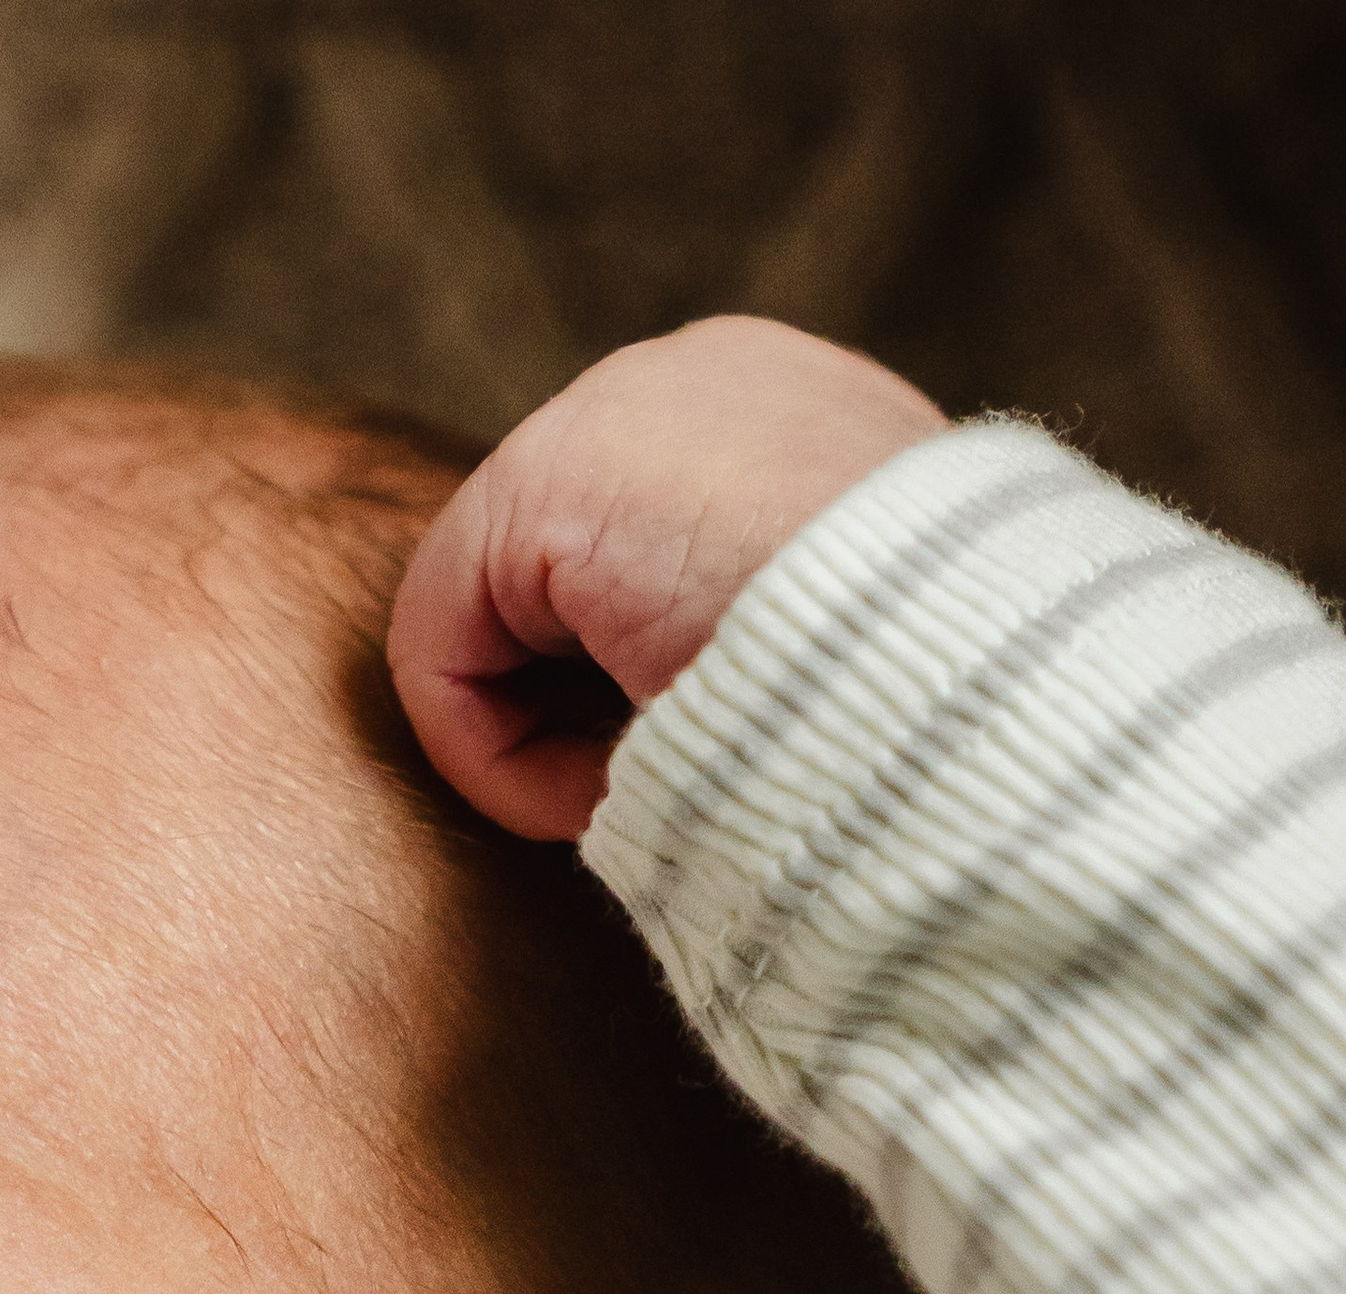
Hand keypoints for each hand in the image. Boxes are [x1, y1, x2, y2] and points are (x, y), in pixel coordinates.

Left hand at [389, 315, 947, 840]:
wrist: (961, 665)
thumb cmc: (936, 706)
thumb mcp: (869, 652)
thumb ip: (775, 646)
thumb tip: (684, 722)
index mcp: (794, 418)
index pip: (644, 557)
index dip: (644, 695)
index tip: (715, 774)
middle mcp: (697, 386)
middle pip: (553, 588)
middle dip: (584, 712)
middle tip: (674, 795)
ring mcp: (613, 412)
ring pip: (494, 626)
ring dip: (551, 746)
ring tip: (650, 794)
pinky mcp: (538, 485)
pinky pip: (442, 651)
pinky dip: (493, 757)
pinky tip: (588, 798)